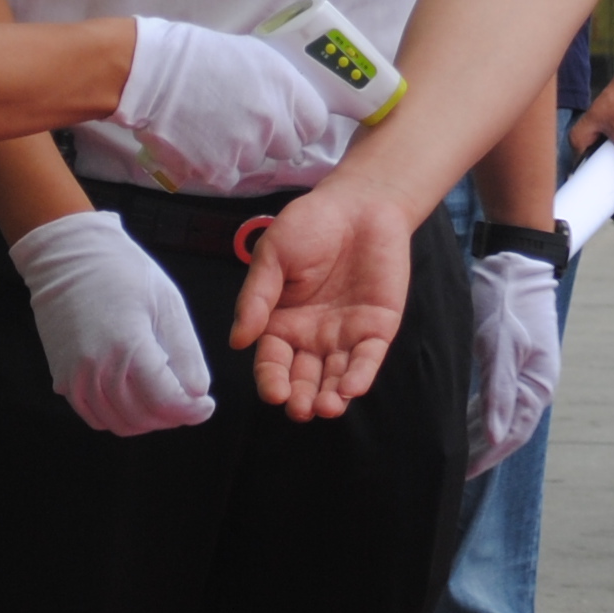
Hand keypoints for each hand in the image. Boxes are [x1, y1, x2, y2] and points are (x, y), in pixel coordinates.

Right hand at [7, 211, 214, 433]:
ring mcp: (75, 378)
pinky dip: (121, 417)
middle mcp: (96, 369)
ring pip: (120, 423)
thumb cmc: (122, 273)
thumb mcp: (167, 303)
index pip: (166, 402)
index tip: (206, 405)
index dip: (192, 411)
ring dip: (148, 420)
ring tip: (165, 399)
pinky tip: (136, 397)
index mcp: (127, 346)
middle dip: (174, 416)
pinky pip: (96, 416)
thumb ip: (186, 353)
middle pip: (144, 417)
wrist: (68, 257)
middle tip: (189, 401)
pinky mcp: (62, 380)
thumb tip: (198, 394)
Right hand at [116, 19, 347, 194]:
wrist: (152, 77)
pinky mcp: (220, 171)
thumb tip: (289, 100)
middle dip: (270, 140)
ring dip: (239, 152)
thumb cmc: (196, 58)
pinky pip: (228, 177)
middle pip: (289, 148)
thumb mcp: (252, 55)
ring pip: (255, 162)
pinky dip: (214, 166)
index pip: (316, 123)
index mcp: (286, 87)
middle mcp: (273, 121)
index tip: (286, 122)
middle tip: (242, 124)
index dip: (300, 123)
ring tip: (212, 127)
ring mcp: (248, 149)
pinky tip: (198, 143)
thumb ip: (278, 83)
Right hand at [228, 177, 419, 419]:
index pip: (272, 362)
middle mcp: (311, 337)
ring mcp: (344, 335)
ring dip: (331, 397)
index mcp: (281, 323)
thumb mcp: (273, 255)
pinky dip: (360, 376)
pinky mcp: (376, 328)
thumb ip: (257, 297)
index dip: (271, 381)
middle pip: (303, 378)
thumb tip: (237, 341)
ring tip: (327, 408)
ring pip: (335, 377)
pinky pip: (367, 359)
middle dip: (302, 398)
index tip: (275, 393)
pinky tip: (351, 389)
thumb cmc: (310, 224)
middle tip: (301, 409)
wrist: (360, 203)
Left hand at [465, 251, 562, 476]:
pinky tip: (461, 423)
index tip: (464, 474)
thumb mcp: (500, 346)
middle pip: (508, 429)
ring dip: (478, 435)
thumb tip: (495, 436)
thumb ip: (498, 391)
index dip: (489, 456)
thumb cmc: (508, 301)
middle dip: (482, 451)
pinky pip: (496, 398)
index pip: (514, 432)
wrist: (515, 265)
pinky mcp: (511, 363)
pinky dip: (478, 414)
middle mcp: (535, 384)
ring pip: (500, 415)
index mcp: (539, 384)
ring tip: (452, 453)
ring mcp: (525, 374)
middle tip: (452, 471)